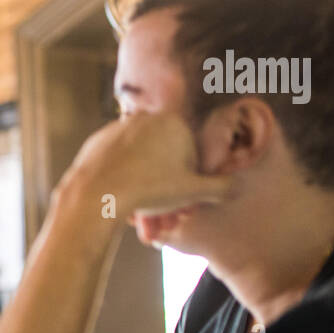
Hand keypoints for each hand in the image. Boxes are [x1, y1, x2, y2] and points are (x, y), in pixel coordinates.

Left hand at [62, 112, 231, 240]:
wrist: (95, 194)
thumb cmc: (148, 190)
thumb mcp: (193, 192)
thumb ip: (220, 187)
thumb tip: (237, 186)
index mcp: (174, 123)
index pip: (190, 154)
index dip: (189, 182)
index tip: (181, 202)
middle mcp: (146, 118)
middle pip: (164, 157)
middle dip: (166, 187)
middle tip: (162, 214)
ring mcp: (119, 127)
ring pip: (141, 160)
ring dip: (145, 184)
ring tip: (141, 213)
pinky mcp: (98, 140)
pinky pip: (118, 161)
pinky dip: (122, 176)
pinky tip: (121, 197)